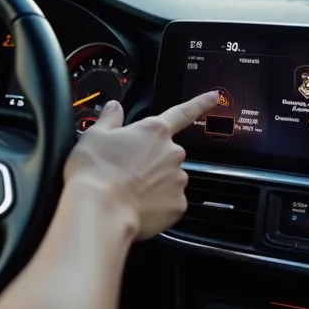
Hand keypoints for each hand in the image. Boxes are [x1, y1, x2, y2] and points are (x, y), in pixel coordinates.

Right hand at [62, 91, 219, 239]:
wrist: (99, 211)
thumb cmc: (95, 172)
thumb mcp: (95, 135)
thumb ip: (110, 118)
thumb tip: (115, 107)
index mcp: (154, 130)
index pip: (183, 112)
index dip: (200, 103)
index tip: (214, 97)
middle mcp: (172, 153)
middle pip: (167, 154)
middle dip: (152, 161)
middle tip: (128, 171)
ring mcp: (178, 180)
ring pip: (169, 179)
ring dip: (155, 183)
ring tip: (130, 192)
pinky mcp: (178, 205)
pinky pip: (170, 203)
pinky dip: (157, 205)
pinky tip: (138, 207)